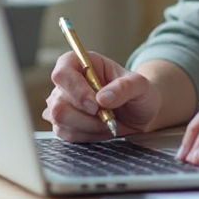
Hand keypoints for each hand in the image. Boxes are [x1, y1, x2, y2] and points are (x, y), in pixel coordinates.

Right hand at [43, 51, 161, 141]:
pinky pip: (66, 134)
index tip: (96, 104)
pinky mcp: (62, 124)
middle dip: (86, 115)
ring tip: (107, 121)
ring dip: (89, 126)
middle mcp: (67, 83)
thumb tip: (102, 97)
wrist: (138, 114)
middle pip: (57, 102)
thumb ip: (125, 87)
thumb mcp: (140, 86)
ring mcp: (62, 104)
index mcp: (82, 63)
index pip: (62, 73)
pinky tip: (101, 128)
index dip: (76, 90)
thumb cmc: (137, 94)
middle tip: (107, 115)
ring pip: (60, 121)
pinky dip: (87, 135)